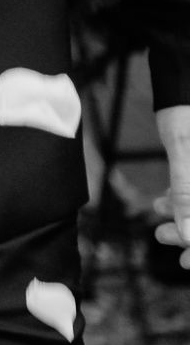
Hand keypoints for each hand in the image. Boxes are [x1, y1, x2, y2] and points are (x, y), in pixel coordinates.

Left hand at [155, 104, 189, 269]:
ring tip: (157, 221)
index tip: (186, 262)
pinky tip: (163, 201)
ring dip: (183, 217)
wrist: (184, 81)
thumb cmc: (186, 112)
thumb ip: (187, 194)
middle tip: (162, 238)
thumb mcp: (184, 152)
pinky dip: (184, 199)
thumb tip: (189, 237)